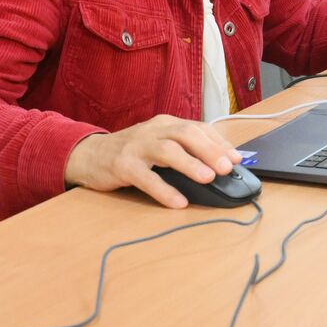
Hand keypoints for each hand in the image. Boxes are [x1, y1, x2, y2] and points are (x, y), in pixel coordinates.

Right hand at [64, 114, 241, 208]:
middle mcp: (154, 131)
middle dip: (210, 150)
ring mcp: (137, 147)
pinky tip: (178, 202)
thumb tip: (219, 167)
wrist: (89, 155)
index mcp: (167, 124)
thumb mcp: (159, 143)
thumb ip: (185, 150)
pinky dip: (164, 190)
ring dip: (190, 164)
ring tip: (208, 178)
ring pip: (167, 151)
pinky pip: (145, 177)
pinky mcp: (122, 165)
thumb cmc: (132, 151)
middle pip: (186, 134)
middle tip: (227, 168)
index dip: (219, 143)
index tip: (237, 159)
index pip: (199, 128)